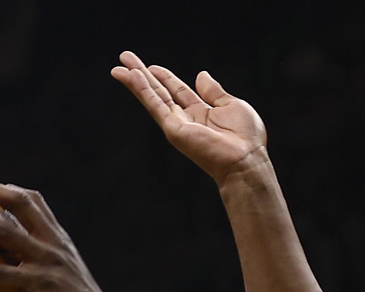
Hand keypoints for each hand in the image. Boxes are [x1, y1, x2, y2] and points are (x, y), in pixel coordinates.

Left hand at [0, 186, 130, 291]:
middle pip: (19, 201)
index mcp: (58, 239)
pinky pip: (4, 274)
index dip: (4, 191)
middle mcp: (53, 243)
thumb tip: (12, 275)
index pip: (32, 200)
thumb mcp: (61, 281)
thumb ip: (39, 270)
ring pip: (6, 231)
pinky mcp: (44, 284)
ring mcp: (48, 261)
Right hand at [110, 51, 267, 185]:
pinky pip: (156, 105)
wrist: (245, 160)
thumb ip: (214, 92)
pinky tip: (132, 78)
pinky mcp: (173, 130)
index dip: (164, 77)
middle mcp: (186, 118)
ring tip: (118, 68)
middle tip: (124, 59)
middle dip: (141, 75)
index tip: (150, 66)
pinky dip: (143, 91)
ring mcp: (178, 125)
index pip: (177, 91)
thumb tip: (201, 75)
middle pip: (159, 92)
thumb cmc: (245, 138)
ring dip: (135, 82)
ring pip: (152, 98)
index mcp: (201, 112)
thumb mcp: (232, 105)